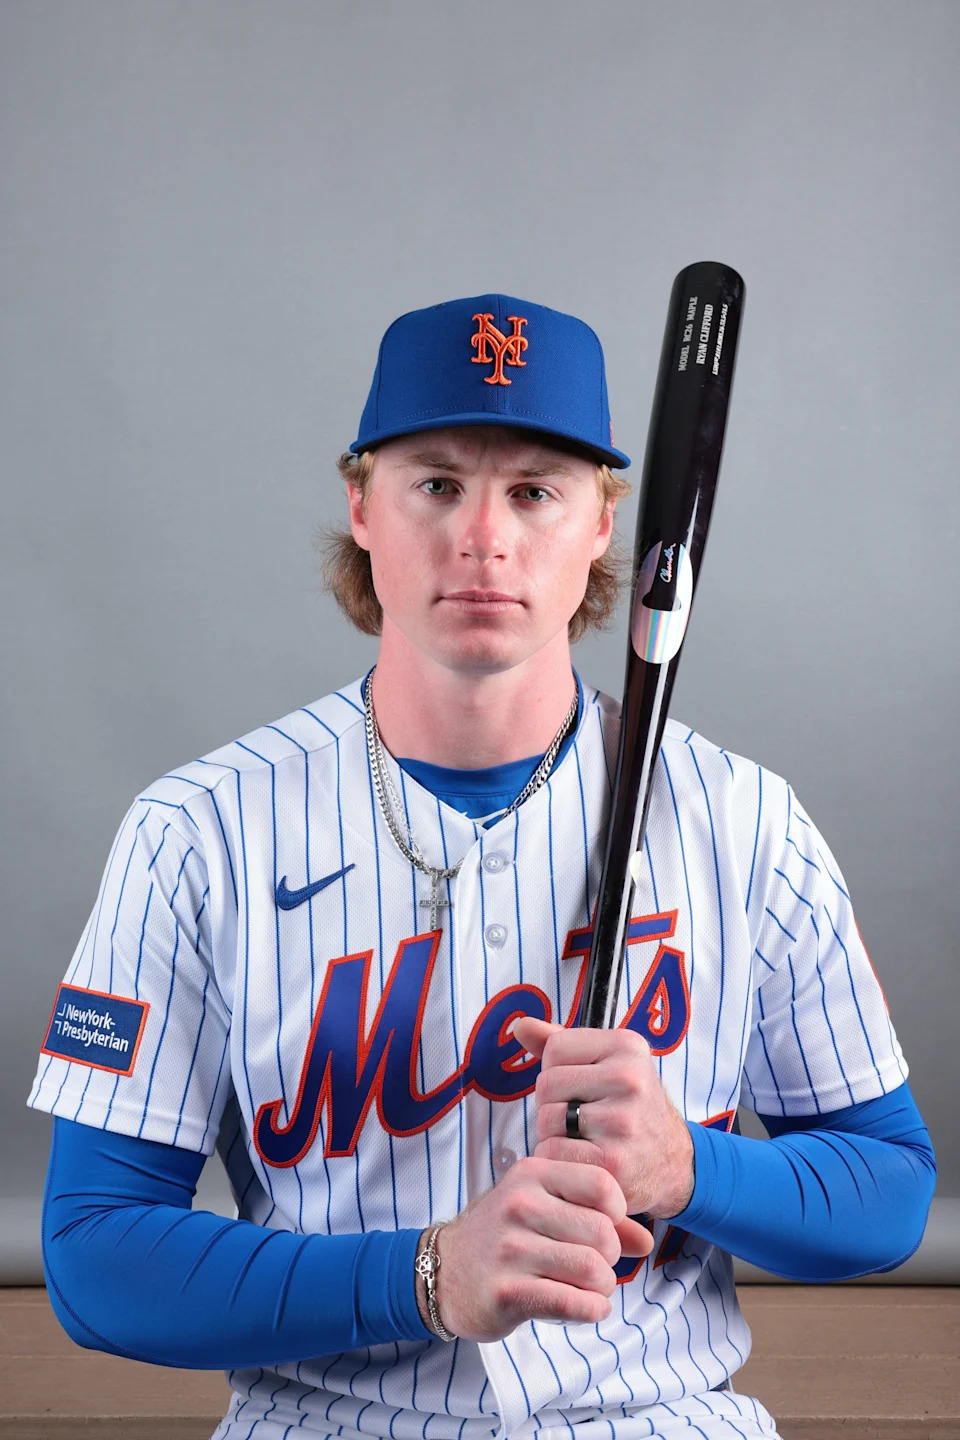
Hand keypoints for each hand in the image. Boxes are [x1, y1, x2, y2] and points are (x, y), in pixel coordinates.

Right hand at [426, 1156, 652, 1341]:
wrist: (444, 1272)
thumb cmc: (505, 1236)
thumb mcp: (543, 1208)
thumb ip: (597, 1217)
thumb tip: (647, 1240)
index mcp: (532, 1173)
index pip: (603, 1184)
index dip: (618, 1212)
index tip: (607, 1228)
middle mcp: (519, 1204)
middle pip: (603, 1234)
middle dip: (611, 1258)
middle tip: (597, 1265)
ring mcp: (510, 1249)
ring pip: (593, 1271)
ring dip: (602, 1287)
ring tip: (589, 1287)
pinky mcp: (507, 1292)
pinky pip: (574, 1303)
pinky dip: (591, 1310)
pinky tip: (585, 1306)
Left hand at [513, 1016, 694, 1219]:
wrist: (672, 1163)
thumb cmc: (630, 1108)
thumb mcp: (609, 1063)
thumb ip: (561, 1042)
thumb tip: (521, 1025)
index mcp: (627, 1046)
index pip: (555, 1047)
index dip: (557, 1070)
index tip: (581, 1086)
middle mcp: (630, 1079)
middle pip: (546, 1084)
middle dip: (553, 1104)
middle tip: (581, 1118)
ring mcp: (623, 1121)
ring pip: (546, 1119)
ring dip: (553, 1133)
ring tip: (583, 1138)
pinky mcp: (612, 1161)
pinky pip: (552, 1151)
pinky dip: (557, 1159)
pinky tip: (582, 1160)